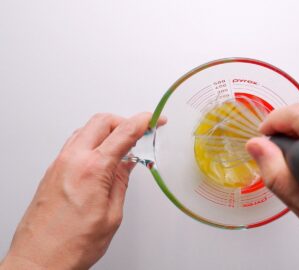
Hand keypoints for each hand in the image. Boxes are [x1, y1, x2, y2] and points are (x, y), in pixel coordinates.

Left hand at [0, 113, 163, 268]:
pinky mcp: (52, 171)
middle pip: (102, 121)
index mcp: (92, 169)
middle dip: (125, 121)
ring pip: (86, 130)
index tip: (156, 119)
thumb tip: (128, 163)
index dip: (144, 121)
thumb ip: (120, 181)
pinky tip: (103, 157)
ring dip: (107, 131)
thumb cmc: (70, 244)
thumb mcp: (111, 214)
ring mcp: (59, 164)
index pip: (124, 132)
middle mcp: (72, 160)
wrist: (39, 260)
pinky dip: (93, 142)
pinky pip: (75, 144)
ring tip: (124, 146)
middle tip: (141, 132)